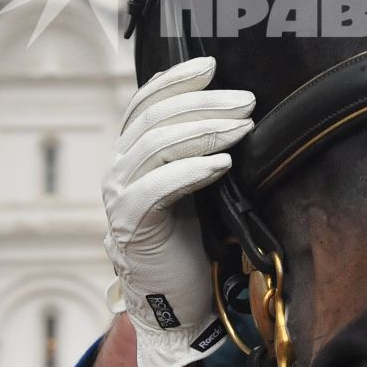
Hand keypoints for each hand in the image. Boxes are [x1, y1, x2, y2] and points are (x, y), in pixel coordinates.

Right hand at [102, 57, 253, 366]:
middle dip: (203, 102)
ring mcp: (120, 196)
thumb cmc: (193, 241)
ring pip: (156, 144)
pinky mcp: (132, 224)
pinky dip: (190, 169)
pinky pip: (156, 186)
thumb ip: (201, 149)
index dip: (176, 80)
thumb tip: (238, 107)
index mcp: (132, 155)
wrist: (177, 301)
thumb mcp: (198, 185)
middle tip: (247, 99)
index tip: (212, 65)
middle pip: (155, 118)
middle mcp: (119, 169)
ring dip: (204, 130)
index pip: (146, 102)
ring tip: (243, 125)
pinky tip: (221, 163)